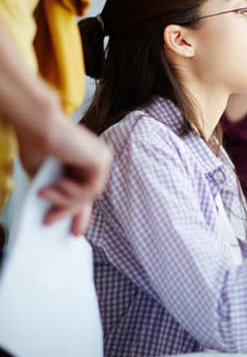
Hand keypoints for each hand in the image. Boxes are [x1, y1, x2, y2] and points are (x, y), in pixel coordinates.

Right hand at [15, 111, 111, 235]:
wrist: (36, 124)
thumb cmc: (35, 143)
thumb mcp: (43, 176)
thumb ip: (54, 193)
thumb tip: (55, 215)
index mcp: (84, 162)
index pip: (86, 191)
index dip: (80, 213)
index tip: (74, 232)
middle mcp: (96, 160)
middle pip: (87, 196)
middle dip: (69, 213)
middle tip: (49, 223)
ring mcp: (102, 160)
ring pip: (88, 196)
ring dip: (63, 200)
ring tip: (44, 194)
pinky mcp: (102, 161)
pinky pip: (90, 190)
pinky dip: (72, 193)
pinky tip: (58, 184)